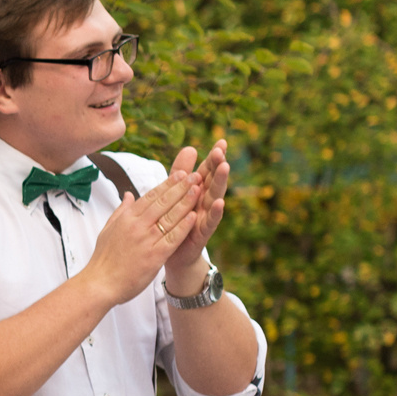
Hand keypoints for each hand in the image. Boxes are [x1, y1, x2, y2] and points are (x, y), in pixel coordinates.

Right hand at [83, 170, 198, 307]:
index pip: (150, 196)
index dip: (167, 184)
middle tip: (194, 175)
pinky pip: (173, 238)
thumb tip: (129, 195)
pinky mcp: (155, 256)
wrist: (100, 284)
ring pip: (170, 217)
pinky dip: (184, 226)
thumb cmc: (103, 259)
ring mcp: (146, 240)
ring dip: (186, 202)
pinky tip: (194, 216)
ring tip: (198, 190)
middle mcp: (137, 226)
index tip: (180, 174)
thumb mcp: (108, 230)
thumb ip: (121, 211)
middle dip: (180, 188)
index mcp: (126, 219)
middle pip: (163, 202)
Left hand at [163, 141, 231, 291]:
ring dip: (219, 183)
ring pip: (214, 197)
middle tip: (221, 150)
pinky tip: (220, 202)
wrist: (172, 254)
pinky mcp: (202, 233)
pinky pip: (210, 222)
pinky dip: (215, 212)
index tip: (221, 141)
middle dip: (217, 165)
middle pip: (212, 181)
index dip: (213, 157)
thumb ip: (180, 172)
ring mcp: (205, 217)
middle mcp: (204, 202)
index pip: (206, 171)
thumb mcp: (176, 194)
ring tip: (224, 167)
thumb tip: (190, 147)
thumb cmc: (174, 221)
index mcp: (196, 191)